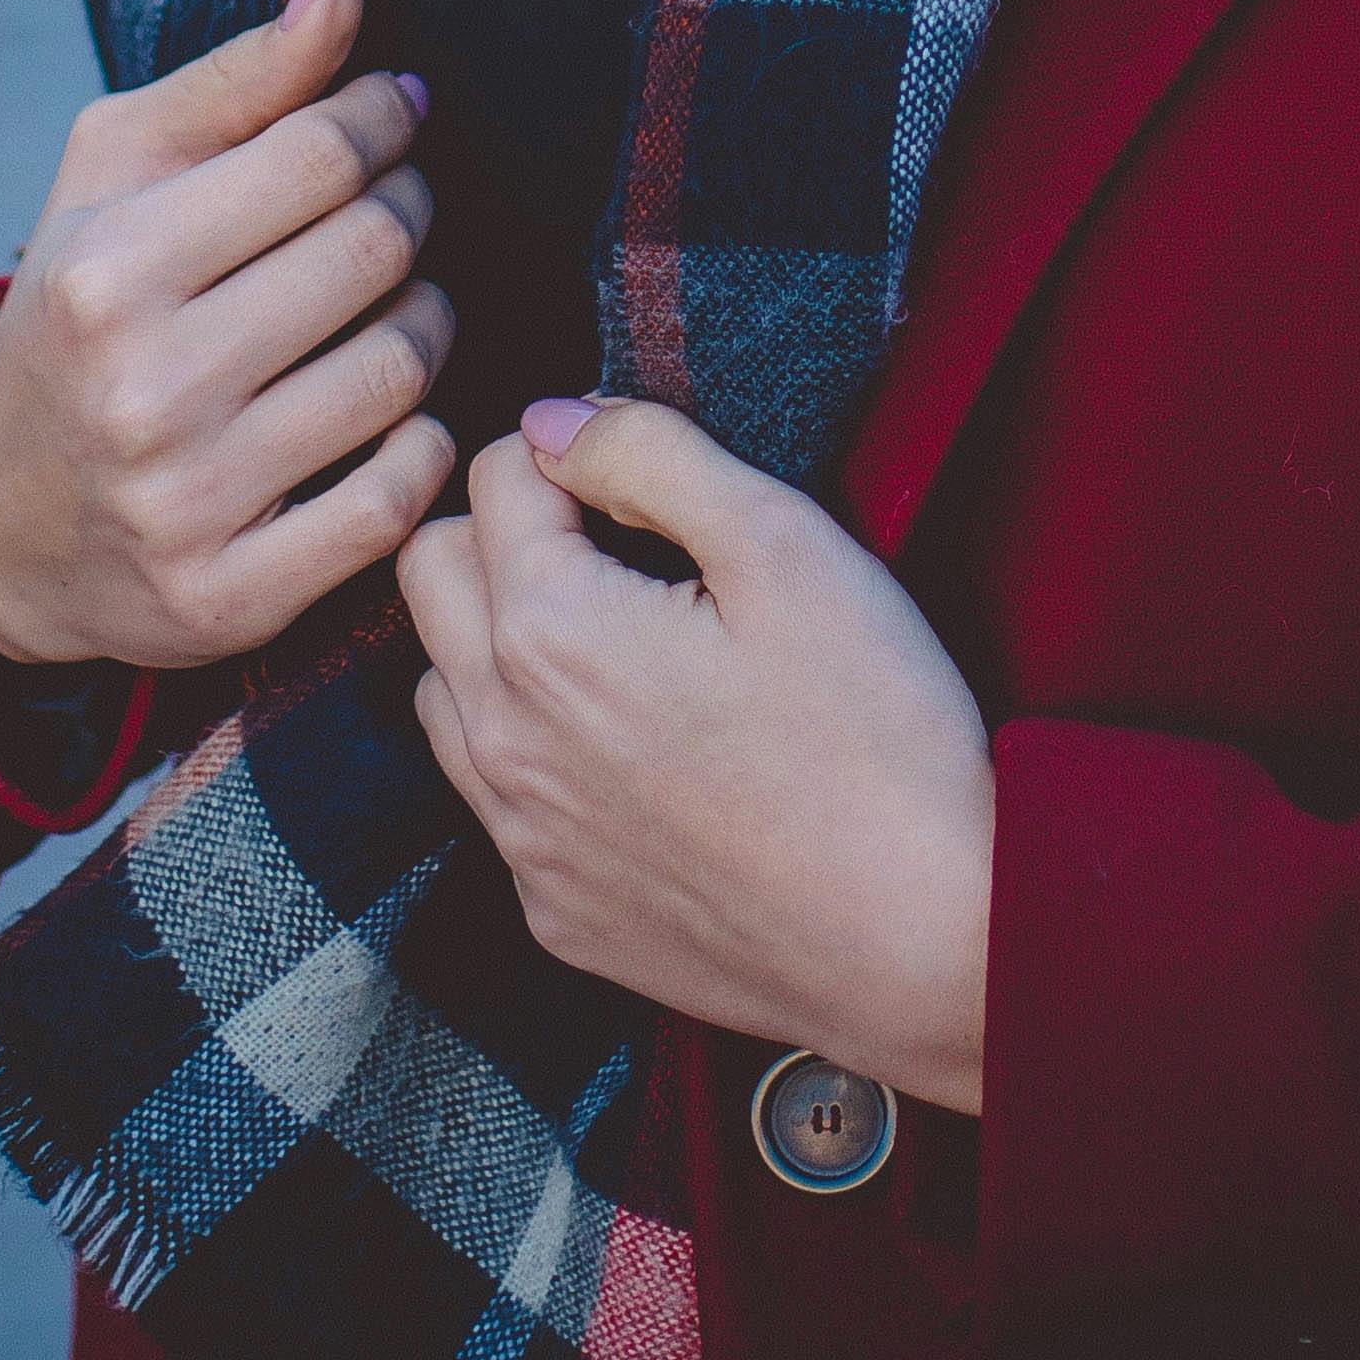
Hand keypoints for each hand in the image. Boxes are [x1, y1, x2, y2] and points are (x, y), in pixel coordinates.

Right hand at [0, 0, 463, 672]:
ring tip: (396, 298)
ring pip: (401, 370)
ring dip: (427, 317)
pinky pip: (398, 498)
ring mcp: (190, 503)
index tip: (394, 112)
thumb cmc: (77, 308)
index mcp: (108, 270)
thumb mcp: (117, 176)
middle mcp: (144, 388)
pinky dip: (420, 443)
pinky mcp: (231, 598)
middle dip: (411, 206)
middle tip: (400, 200)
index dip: (384, 119)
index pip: (320, 156)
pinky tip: (389, 408)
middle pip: (374, 254)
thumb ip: (242, 78)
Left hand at [403, 397, 993, 1114]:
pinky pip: (499, 804)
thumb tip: (553, 420)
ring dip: (501, 645)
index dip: (577, 453)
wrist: (928, 939)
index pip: (497, 474)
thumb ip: (650, 454)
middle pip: (431, 571)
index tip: (647, 480)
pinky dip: (541, 758)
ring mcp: (521, 840)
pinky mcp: (554, 912)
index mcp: (550, 631)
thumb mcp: (786, 544)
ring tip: (625, 649)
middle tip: (619, 546)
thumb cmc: (877, 736)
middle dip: (506, 532)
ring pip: (443, 690)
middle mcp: (503, 739)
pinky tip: (646, 760)